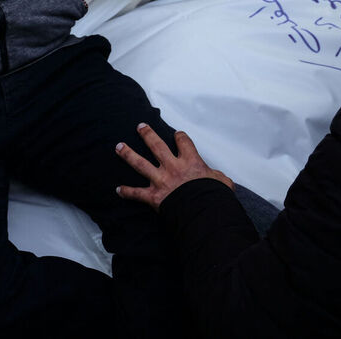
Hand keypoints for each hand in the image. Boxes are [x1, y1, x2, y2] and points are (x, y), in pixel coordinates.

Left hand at [115, 124, 233, 209]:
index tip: (177, 134)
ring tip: (119, 146)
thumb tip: (220, 179)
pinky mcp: (154, 196)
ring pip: (141, 163)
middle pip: (157, 146)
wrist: (203, 212)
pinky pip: (137, 193)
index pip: (184, 143)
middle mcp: (173, 167)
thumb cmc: (213, 197)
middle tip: (140, 126)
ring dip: (128, 154)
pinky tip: (118, 190)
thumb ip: (217, 177)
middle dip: (147, 134)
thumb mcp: (222, 183)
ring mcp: (161, 181)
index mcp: (190, 162)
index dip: (180, 137)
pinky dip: (127, 192)